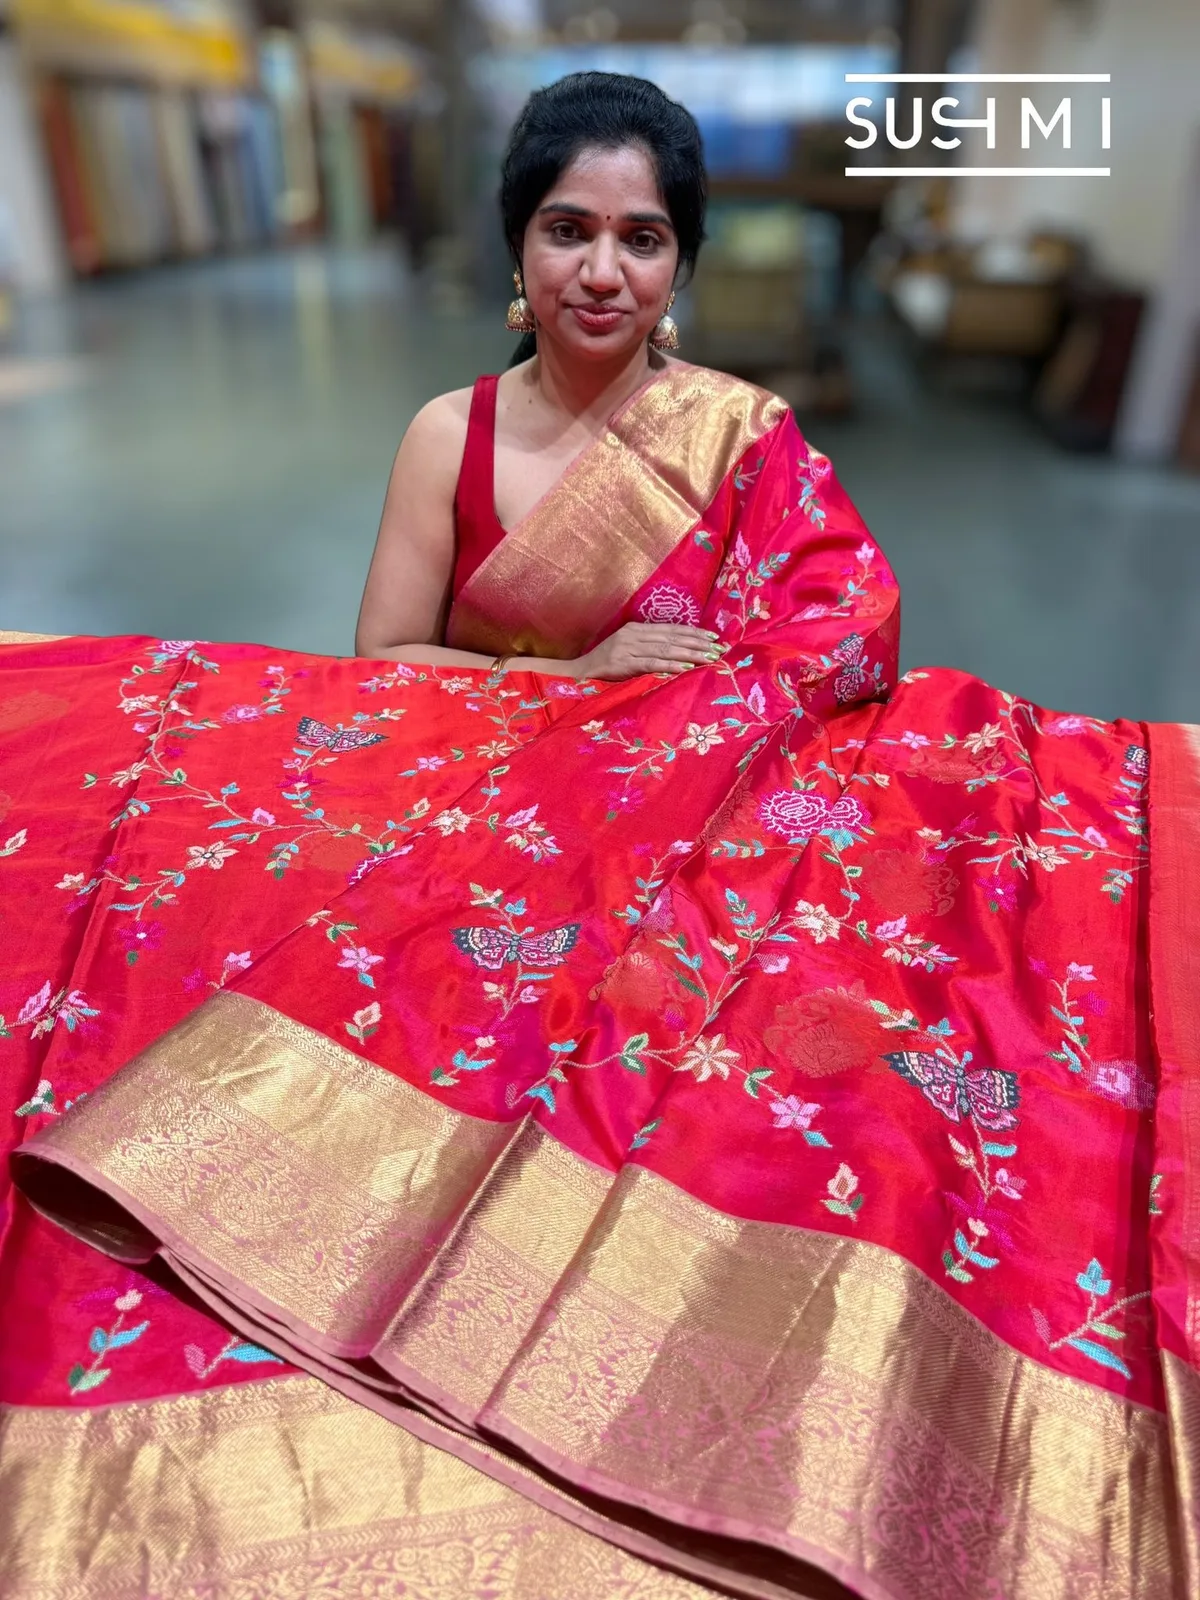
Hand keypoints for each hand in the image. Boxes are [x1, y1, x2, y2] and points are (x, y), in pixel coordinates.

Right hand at [573, 623, 726, 680]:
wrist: (577, 675)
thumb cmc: (604, 666)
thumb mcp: (626, 650)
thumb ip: (646, 647)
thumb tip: (676, 651)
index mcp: (634, 629)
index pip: (669, 628)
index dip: (692, 632)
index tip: (713, 636)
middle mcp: (632, 635)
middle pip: (671, 637)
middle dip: (697, 643)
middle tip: (718, 648)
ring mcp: (626, 649)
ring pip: (665, 649)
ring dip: (690, 654)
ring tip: (709, 658)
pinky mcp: (622, 664)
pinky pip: (652, 664)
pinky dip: (670, 665)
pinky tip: (686, 667)